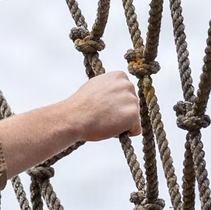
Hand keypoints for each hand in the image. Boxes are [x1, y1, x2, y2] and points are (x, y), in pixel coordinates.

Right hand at [0, 69, 141, 177]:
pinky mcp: (133, 115)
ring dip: (122, 124)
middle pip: (132, 105)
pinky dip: (127, 133)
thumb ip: (108, 88)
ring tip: (105, 122)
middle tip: (103, 116)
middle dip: (121, 113)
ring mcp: (132, 99)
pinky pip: (136, 129)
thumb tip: (113, 94)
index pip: (126, 93)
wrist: (74, 117)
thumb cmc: (80, 106)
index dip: (116, 104)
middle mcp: (128, 84)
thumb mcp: (95, 88)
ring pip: (134, 117)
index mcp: (119, 76)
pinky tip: (111, 129)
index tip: (103, 107)